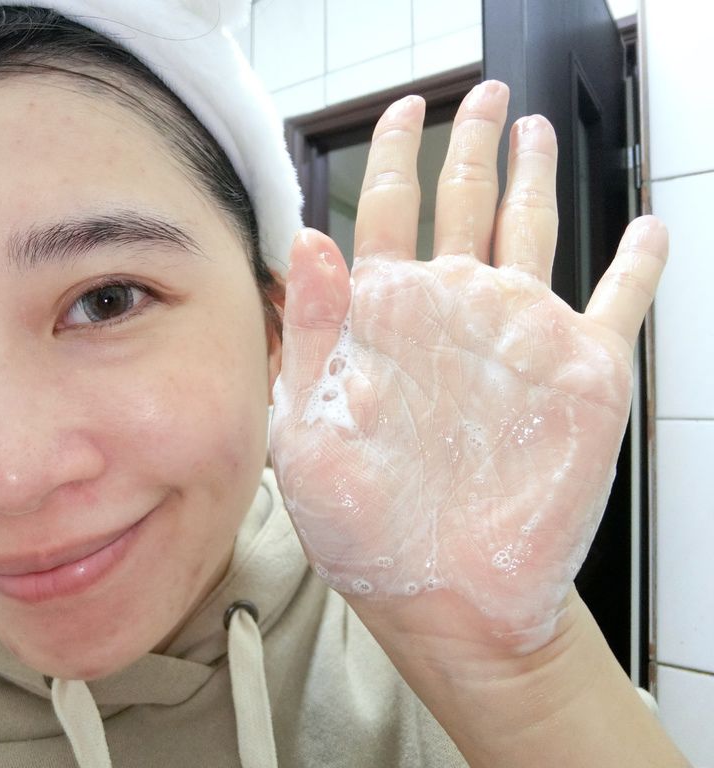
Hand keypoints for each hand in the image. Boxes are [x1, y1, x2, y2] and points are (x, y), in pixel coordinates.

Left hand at [270, 80, 668, 655]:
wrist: (445, 595)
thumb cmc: (365, 528)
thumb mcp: (308, 432)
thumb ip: (309, 333)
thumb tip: (305, 240)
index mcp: (385, 321)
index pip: (390, 212)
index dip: (396, 154)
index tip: (404, 109)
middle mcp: (453, 313)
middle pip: (465, 202)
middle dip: (472, 145)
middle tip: (482, 95)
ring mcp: (519, 337)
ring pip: (532, 230)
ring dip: (535, 178)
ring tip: (536, 129)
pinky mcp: (582, 373)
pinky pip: (620, 301)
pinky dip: (637, 264)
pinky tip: (648, 228)